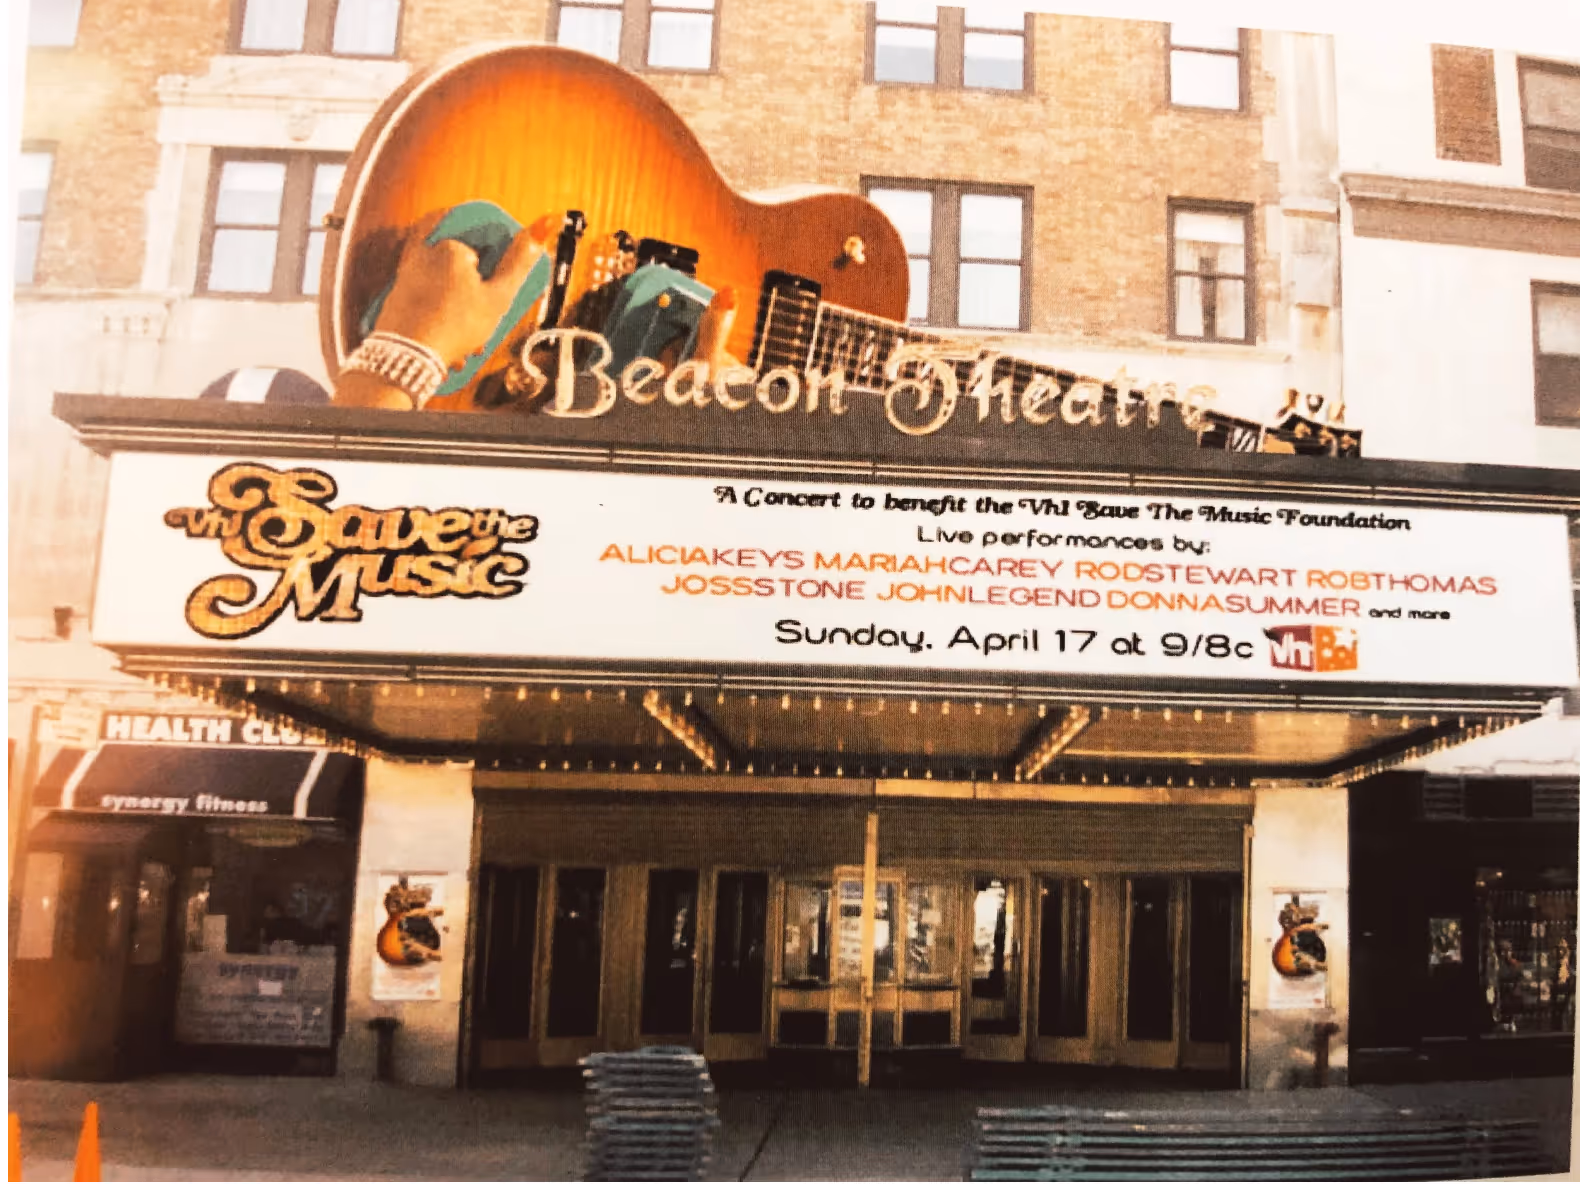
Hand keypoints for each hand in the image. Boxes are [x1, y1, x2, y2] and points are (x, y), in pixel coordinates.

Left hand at [376, 210, 547, 368]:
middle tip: (484, 324)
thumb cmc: (455, 325)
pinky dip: (441, 320)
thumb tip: (541, 227)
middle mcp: (424, 252)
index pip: (483, 251)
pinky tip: (450, 343)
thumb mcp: (498, 296)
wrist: (407, 355)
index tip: (496, 298)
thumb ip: (519, 262)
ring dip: (460, 314)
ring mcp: (406, 274)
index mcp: (450, 247)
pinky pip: (426, 302)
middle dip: (475, 298)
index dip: (494, 277)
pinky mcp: (396, 294)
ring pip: (445, 289)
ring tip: (468, 342)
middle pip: (462, 271)